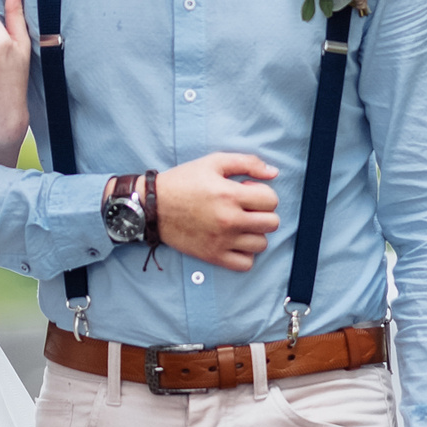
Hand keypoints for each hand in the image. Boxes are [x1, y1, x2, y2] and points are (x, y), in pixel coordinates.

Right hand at [148, 152, 278, 269]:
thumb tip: (274, 173)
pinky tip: (234, 242)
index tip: (246, 191)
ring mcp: (222, 241)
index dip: (262, 193)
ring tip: (238, 225)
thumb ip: (247, 163)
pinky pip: (245, 264)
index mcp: (230, 195)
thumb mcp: (213, 162)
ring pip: (261, 244)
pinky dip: (244, 254)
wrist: (152, 206)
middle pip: (272, 224)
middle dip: (263, 213)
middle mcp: (229, 220)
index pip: (271, 200)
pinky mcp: (213, 256)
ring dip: (254, 233)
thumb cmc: (183, 182)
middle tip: (244, 208)